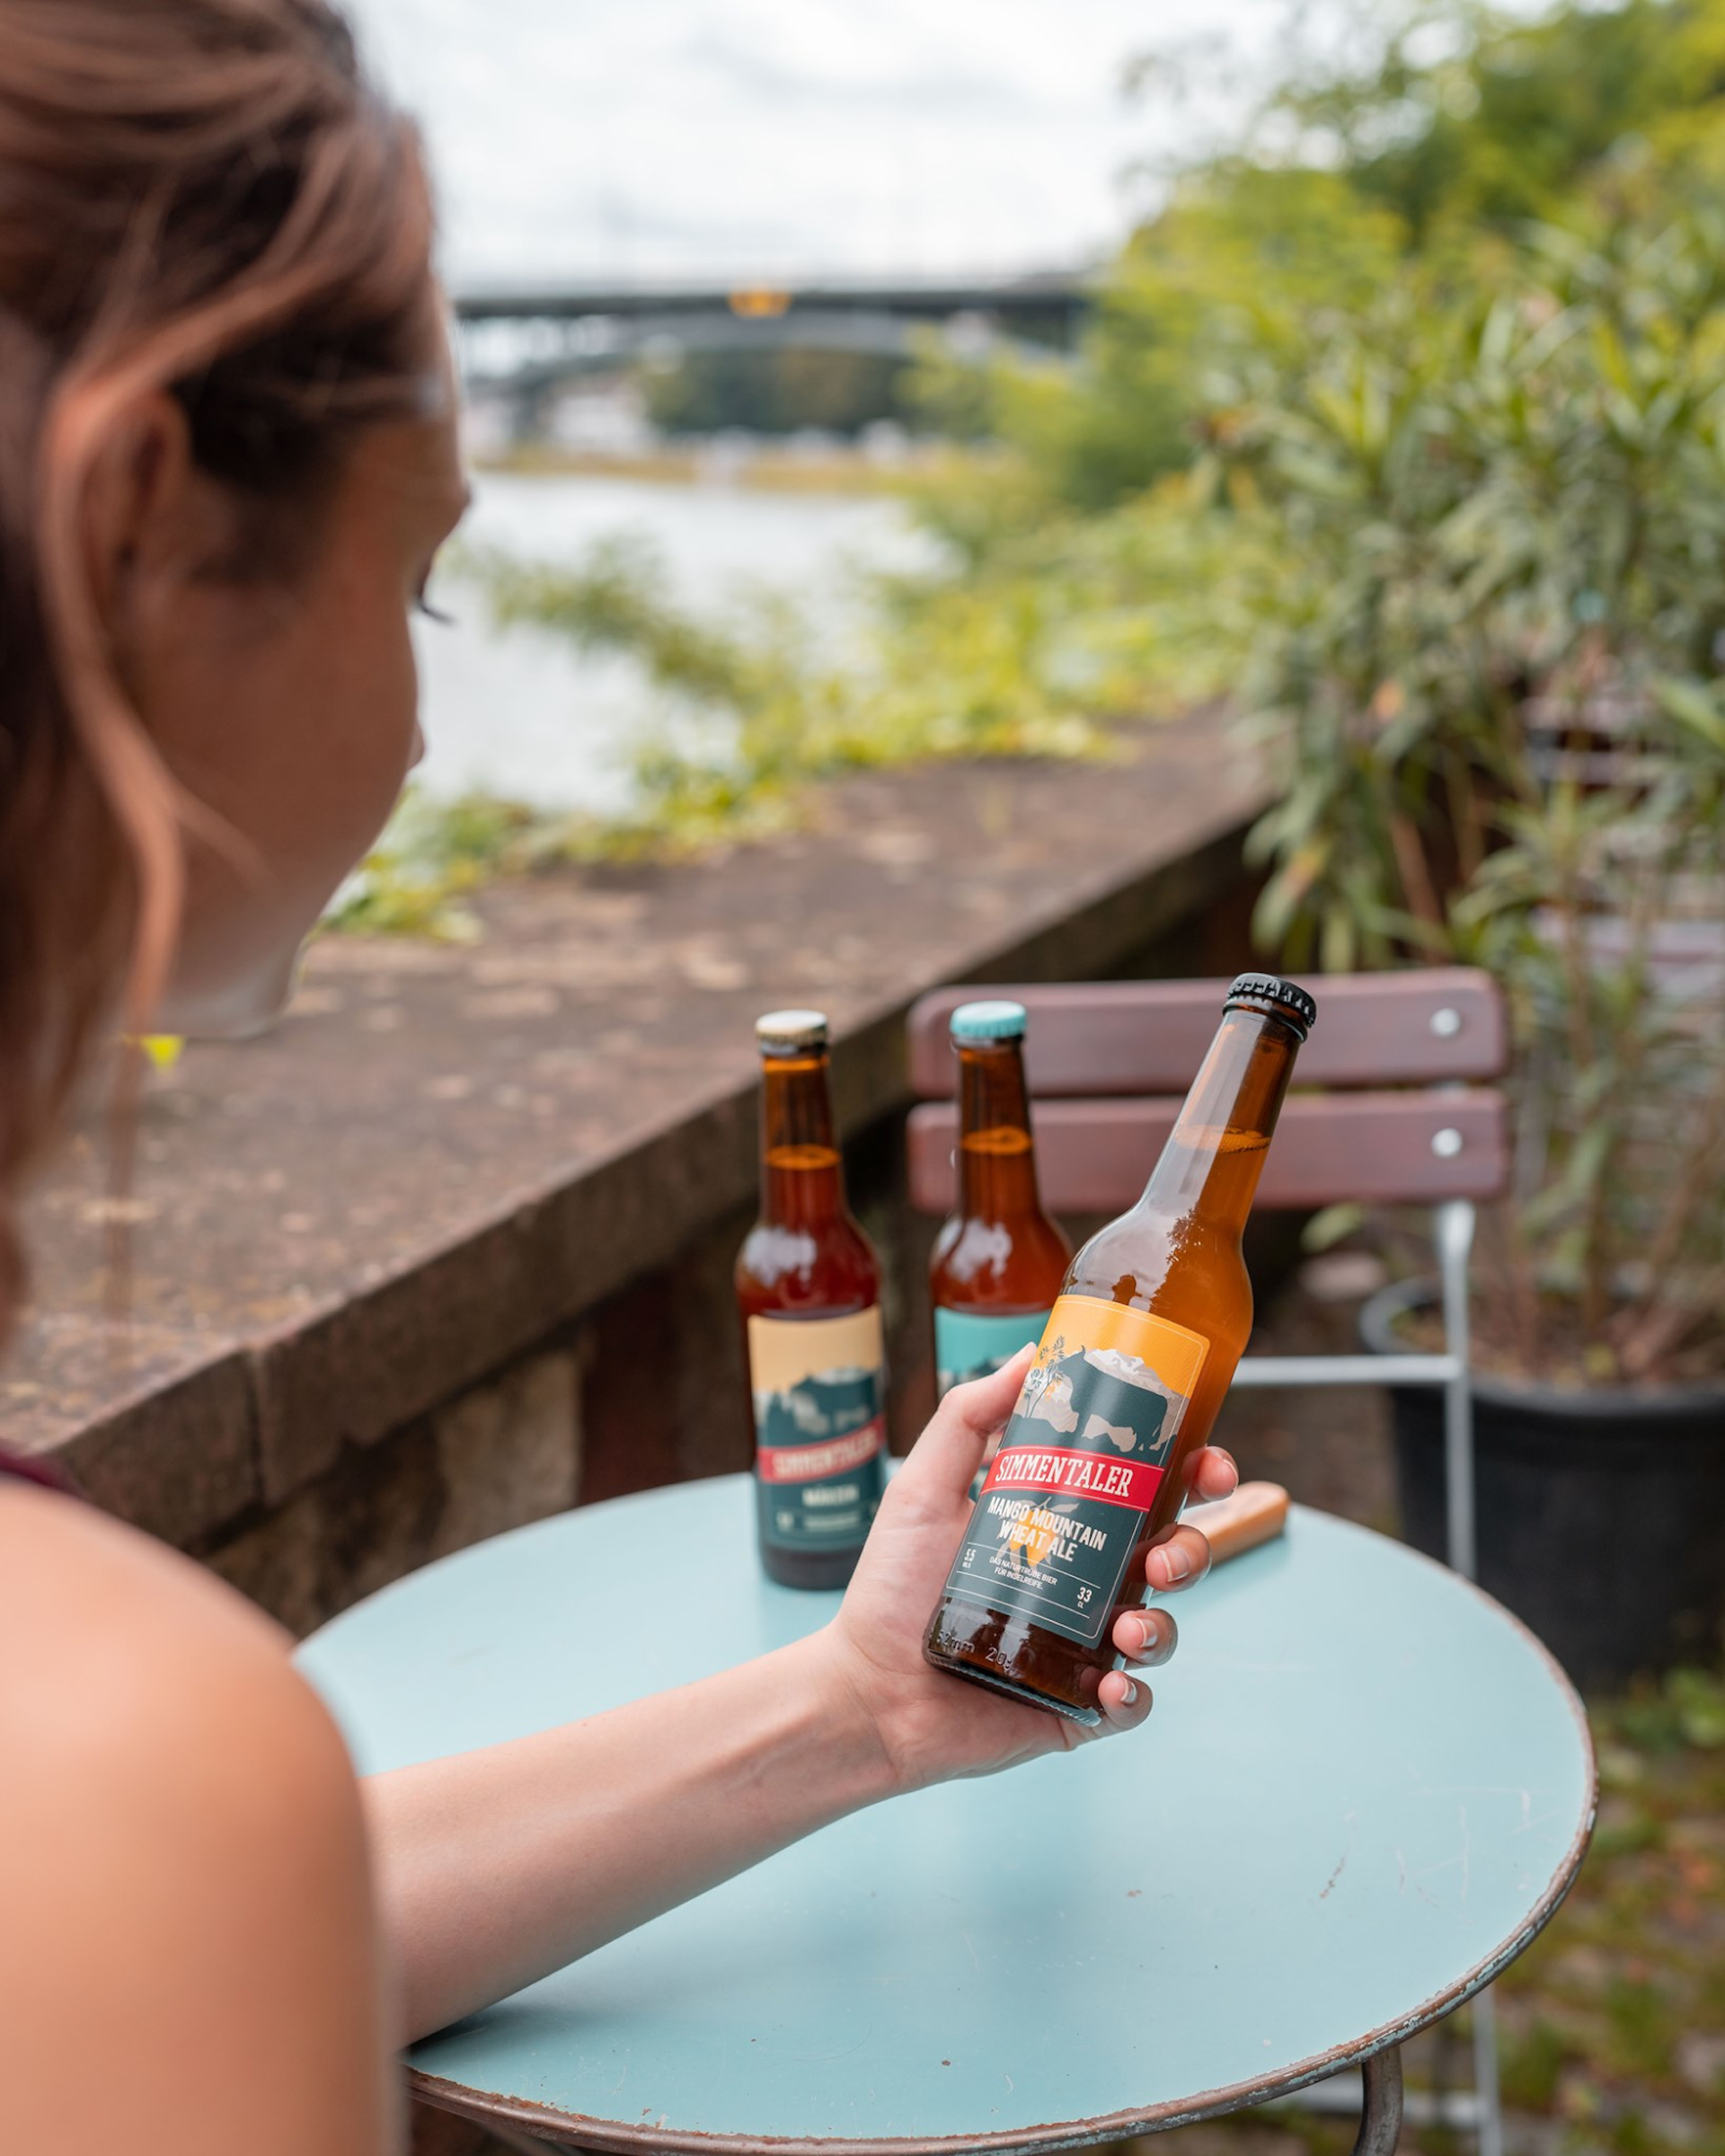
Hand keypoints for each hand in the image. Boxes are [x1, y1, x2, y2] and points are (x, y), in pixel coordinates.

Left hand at [820, 1346, 1237, 1793]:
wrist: (864, 1687)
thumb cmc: (889, 1589)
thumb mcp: (925, 1487)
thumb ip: (969, 1417)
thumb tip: (1029, 1352)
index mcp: (1065, 1525)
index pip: (1147, 1493)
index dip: (1193, 1474)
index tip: (1207, 1463)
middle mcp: (1084, 1583)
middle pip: (1172, 1556)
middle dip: (1192, 1549)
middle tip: (1166, 1556)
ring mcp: (1083, 1648)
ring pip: (1161, 1630)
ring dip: (1163, 1627)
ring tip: (1128, 1630)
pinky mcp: (1074, 1709)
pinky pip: (1130, 1706)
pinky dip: (1134, 1698)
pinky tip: (1110, 1687)